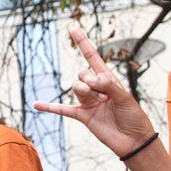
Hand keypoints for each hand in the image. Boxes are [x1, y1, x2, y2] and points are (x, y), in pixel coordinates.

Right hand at [31, 25, 157, 158]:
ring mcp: (88, 102)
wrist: (133, 141)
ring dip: (86, 92)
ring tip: (101, 102)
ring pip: (76, 87)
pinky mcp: (82, 116)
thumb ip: (108, 86)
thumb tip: (91, 79)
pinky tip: (36, 105)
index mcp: (108, 79)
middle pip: (82, 74)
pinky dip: (50, 107)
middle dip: (91, 82)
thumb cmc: (134, 117)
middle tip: (105, 95)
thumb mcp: (125, 97)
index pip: (92, 57)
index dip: (83, 43)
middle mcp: (96, 88)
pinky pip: (62, 109)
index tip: (73, 29)